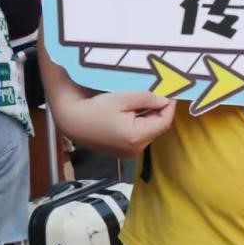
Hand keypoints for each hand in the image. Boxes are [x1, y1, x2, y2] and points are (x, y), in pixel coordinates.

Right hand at [57, 89, 175, 158]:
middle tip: (160, 92)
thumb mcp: (122, 98)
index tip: (171, 91)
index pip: (165, 122)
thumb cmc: (95, 107)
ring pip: (150, 132)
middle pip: (158, 128)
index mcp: (136, 137)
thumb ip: (147, 99)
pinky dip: (143, 123)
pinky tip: (136, 111)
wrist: (72, 121)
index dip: (170, 106)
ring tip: (148, 99)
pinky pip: (141, 136)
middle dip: (161, 110)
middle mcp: (136, 149)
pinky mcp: (124, 152)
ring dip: (152, 116)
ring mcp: (129, 153)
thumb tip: (165, 100)